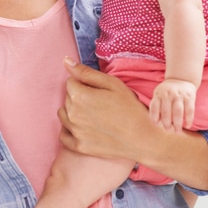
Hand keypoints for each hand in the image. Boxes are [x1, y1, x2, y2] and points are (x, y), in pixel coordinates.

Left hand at [59, 60, 207, 191]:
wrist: (143, 138)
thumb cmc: (130, 109)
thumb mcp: (113, 84)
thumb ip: (86, 72)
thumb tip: (65, 61)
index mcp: (80, 96)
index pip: (71, 82)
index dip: (85, 83)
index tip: (99, 90)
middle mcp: (72, 114)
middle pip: (68, 98)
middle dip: (80, 96)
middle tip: (101, 102)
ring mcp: (74, 132)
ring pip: (64, 114)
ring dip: (74, 111)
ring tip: (94, 114)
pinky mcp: (78, 146)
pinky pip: (63, 135)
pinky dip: (70, 130)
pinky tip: (83, 128)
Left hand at [148, 78, 197, 131]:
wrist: (182, 77)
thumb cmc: (167, 91)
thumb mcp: (159, 94)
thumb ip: (156, 106)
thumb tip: (157, 122)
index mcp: (159, 94)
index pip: (154, 108)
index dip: (154, 118)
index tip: (157, 125)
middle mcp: (168, 94)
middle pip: (166, 112)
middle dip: (167, 124)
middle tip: (169, 130)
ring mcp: (179, 95)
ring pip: (178, 112)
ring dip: (178, 124)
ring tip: (177, 131)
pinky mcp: (190, 96)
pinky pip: (189, 110)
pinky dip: (189, 120)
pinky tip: (187, 126)